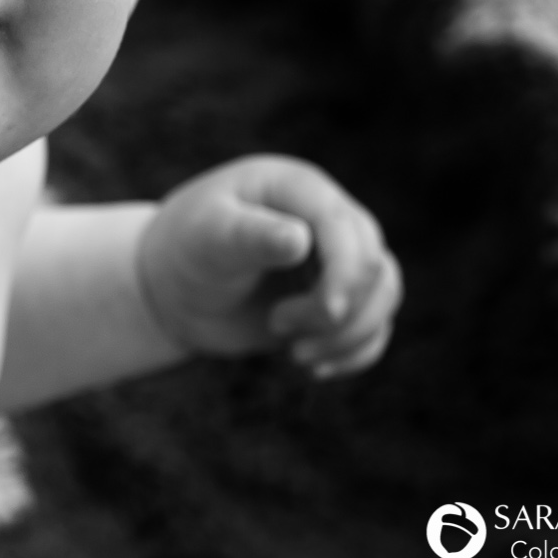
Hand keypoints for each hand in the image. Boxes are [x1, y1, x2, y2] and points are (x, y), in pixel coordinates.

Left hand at [136, 154, 400, 377]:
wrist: (173, 287)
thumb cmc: (185, 250)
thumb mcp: (207, 238)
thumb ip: (250, 235)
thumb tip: (300, 238)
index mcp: (299, 188)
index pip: (347, 229)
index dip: (346, 274)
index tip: (327, 313)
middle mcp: (328, 218)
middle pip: (374, 265)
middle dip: (339, 312)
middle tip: (278, 327)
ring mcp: (337, 258)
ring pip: (384, 295)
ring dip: (349, 336)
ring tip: (295, 353)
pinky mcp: (337, 296)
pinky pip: (375, 325)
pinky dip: (356, 353)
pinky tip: (315, 368)